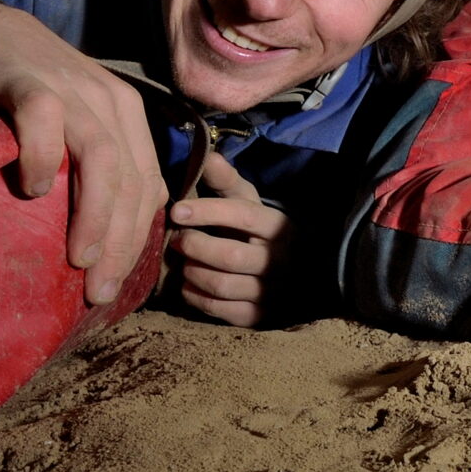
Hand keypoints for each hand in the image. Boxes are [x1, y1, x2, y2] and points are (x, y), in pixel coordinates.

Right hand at [0, 0, 165, 305]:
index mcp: (124, 113)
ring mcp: (71, 88)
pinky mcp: (29, 82)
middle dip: (122, 242)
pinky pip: (46, 124)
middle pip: (131, 179)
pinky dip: (43, 161)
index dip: (138, 240)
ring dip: (95, 215)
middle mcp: (108, 100)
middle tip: (99, 291)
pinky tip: (30, 191)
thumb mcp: (68, 121)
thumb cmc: (16, 87)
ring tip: (79, 258)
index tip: (117, 285)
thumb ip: (89, 164)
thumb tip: (104, 236)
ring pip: (103, 158)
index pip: (147, 185)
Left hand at [168, 149, 293, 326]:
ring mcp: (271, 290)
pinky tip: (189, 285)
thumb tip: (208, 156)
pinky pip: (221, 310)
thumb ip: (227, 180)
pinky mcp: (258, 315)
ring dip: (193, 272)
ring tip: (183, 263)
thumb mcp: (249, 201)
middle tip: (177, 240)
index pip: (243, 216)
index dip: (208, 212)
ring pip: (222, 285)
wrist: (293, 269)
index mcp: (278, 225)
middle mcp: (279, 259)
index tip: (177, 211)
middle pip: (230, 255)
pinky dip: (196, 297)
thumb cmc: (258, 229)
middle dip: (195, 246)